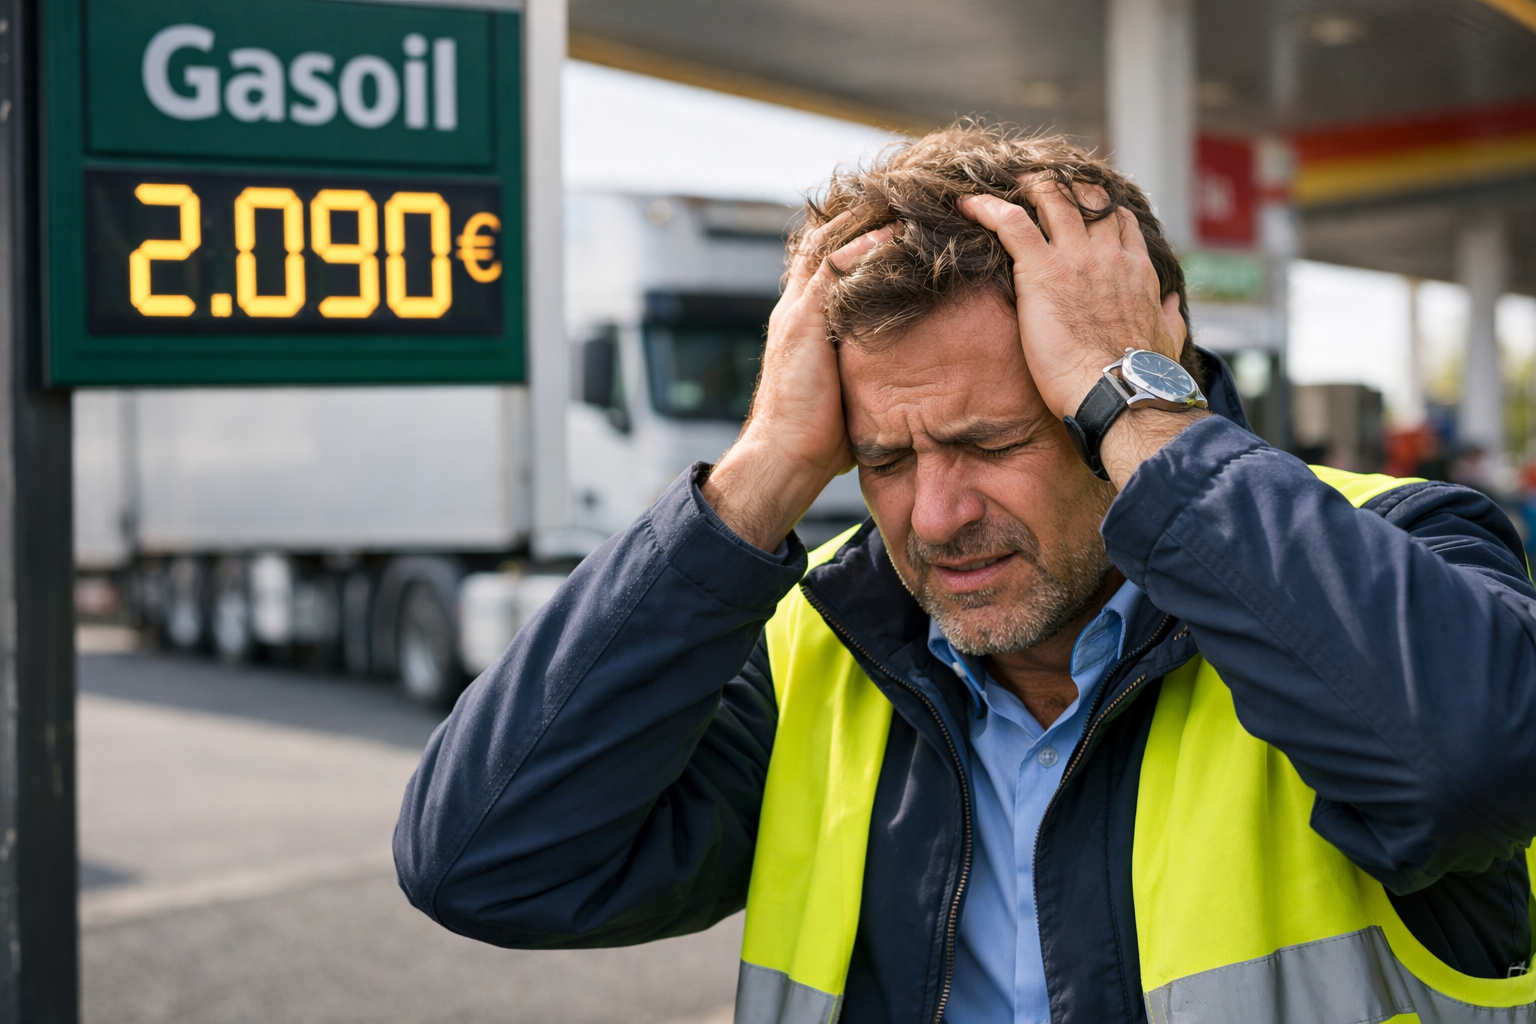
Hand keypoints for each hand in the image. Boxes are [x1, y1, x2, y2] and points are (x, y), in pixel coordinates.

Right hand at [702, 217, 894, 550]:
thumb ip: (870, 371)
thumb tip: (914, 382)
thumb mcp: (851, 393)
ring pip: (827, 244)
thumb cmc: (819, 441)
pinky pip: (831, 268)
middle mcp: (795, 308)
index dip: (857, 239)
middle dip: (861, 216)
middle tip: (906, 199)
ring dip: (866, 222)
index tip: (897, 224)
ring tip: (907, 203)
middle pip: (822, 240)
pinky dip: (863, 248)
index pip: (825, 262)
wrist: (783, 460)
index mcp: (802, 323)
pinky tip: (896, 235)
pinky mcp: (803, 323)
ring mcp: (796, 312)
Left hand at [958, 180, 1179, 420]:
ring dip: (1029, 187)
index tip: (1081, 205)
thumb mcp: (1168, 340)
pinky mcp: (1043, 270)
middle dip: (1064, 186)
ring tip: (1009, 184)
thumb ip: (1168, 316)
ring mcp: (1075, 258)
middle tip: (1039, 184)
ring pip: (1052, 199)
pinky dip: (988, 209)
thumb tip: (1170, 302)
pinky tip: (968, 205)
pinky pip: (1012, 223)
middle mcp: (1108, 255)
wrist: (1120, 393)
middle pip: (1088, 199)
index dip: (1099, 207)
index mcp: (1136, 271)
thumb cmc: (1140, 379)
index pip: (1119, 221)